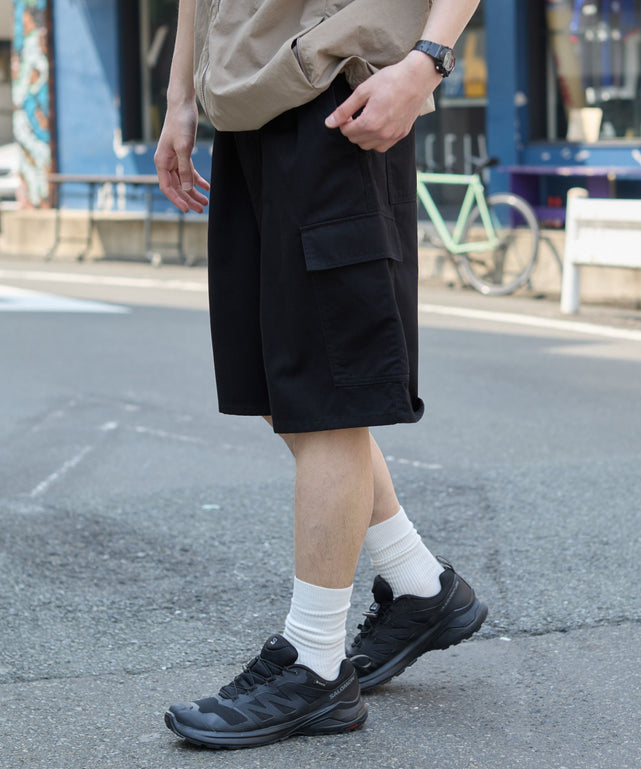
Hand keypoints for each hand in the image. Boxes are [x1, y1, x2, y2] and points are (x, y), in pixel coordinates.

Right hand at [154, 98, 209, 212]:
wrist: (183, 106)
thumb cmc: (180, 123)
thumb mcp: (184, 147)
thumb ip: (185, 169)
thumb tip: (187, 189)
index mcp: (161, 162)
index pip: (167, 188)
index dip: (177, 200)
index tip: (188, 209)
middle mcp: (166, 163)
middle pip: (177, 187)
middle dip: (189, 199)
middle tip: (201, 210)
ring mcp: (174, 159)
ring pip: (184, 181)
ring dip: (194, 192)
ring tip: (205, 202)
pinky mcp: (182, 154)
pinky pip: (189, 172)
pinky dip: (197, 180)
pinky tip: (206, 187)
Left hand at [325, 52, 442, 151]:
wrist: (417, 78)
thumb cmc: (390, 80)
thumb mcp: (363, 91)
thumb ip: (344, 109)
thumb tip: (329, 123)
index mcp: (370, 122)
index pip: (347, 132)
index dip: (343, 122)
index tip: (347, 114)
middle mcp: (381, 133)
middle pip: (356, 141)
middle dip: (352, 130)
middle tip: (356, 115)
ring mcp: (392, 136)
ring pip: (369, 146)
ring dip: (363, 136)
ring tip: (367, 120)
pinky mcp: (401, 134)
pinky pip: (382, 146)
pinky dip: (376, 140)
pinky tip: (377, 126)